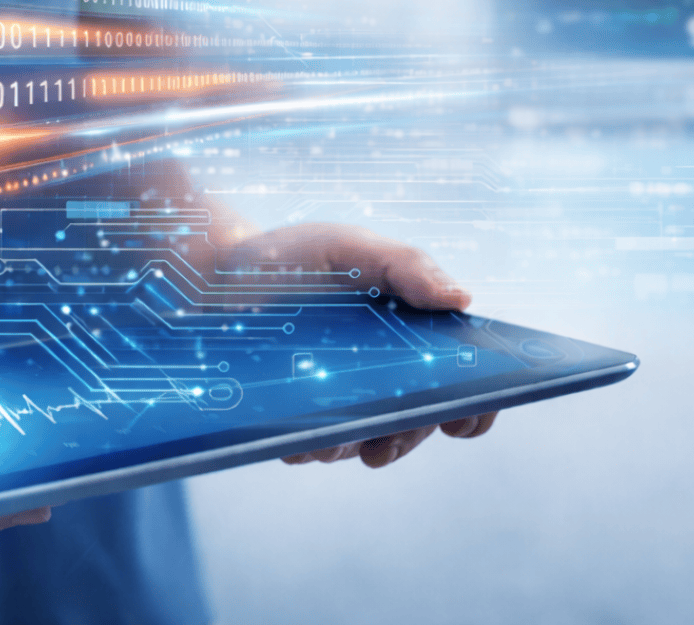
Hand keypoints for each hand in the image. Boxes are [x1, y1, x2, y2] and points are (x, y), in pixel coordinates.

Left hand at [214, 224, 497, 468]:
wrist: (218, 273)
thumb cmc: (296, 257)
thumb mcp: (353, 248)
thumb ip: (407, 266)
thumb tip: (462, 298)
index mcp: (412, 335)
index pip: (462, 382)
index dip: (475, 405)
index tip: (465, 416)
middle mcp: (384, 376)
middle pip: (416, 424)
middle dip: (406, 437)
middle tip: (386, 441)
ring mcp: (341, 402)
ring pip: (362, 443)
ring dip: (353, 444)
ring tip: (331, 434)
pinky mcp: (297, 419)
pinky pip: (312, 446)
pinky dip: (310, 444)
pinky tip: (297, 433)